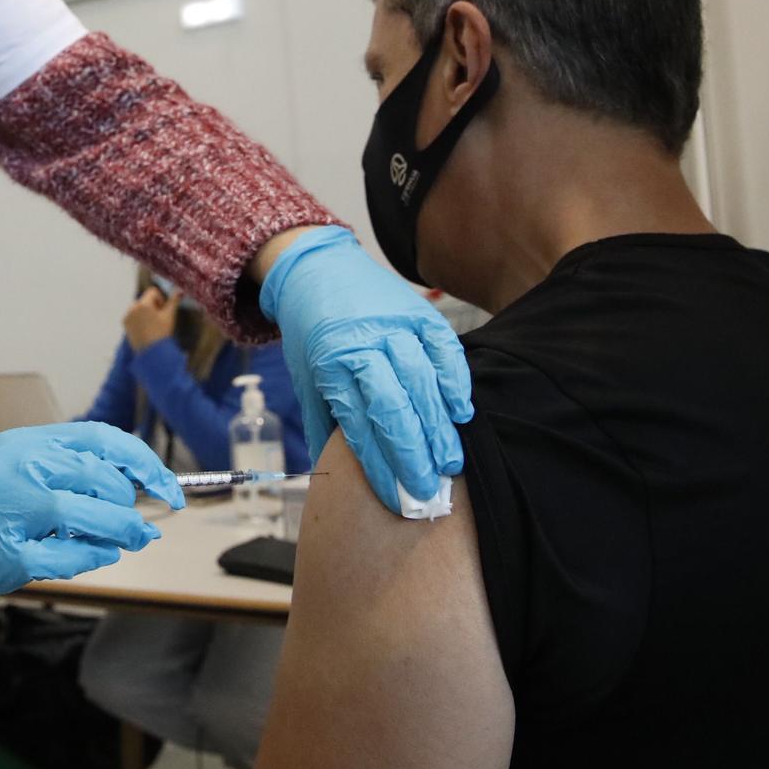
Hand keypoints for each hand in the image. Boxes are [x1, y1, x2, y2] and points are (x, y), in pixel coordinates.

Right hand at [0, 422, 185, 609]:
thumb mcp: (15, 467)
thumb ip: (67, 471)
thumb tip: (138, 492)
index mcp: (23, 442)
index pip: (100, 439)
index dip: (144, 463)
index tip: (169, 487)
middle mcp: (16, 469)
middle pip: (100, 480)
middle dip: (129, 506)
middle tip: (135, 523)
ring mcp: (9, 512)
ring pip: (89, 517)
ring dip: (120, 532)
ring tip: (128, 540)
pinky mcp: (5, 555)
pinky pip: (69, 558)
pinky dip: (93, 558)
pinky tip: (98, 556)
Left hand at [123, 286, 179, 351]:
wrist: (152, 353)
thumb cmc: (162, 333)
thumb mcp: (169, 316)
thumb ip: (174, 301)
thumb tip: (179, 290)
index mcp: (143, 304)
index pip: (152, 291)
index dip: (160, 299)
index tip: (163, 311)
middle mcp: (132, 307)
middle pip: (144, 299)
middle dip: (152, 306)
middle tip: (159, 319)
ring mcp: (127, 316)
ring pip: (138, 307)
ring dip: (145, 312)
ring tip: (152, 325)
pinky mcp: (124, 324)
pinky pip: (132, 315)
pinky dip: (138, 318)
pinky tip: (145, 329)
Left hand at [261, 226, 472, 510]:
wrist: (318, 270)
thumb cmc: (312, 334)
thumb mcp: (306, 376)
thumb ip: (322, 422)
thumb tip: (328, 476)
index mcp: (329, 366)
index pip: (358, 424)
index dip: (379, 464)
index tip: (396, 497)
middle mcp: (361, 344)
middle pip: (392, 405)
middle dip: (413, 454)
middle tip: (428, 490)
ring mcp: (392, 326)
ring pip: (420, 380)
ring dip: (438, 426)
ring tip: (450, 462)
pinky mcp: (418, 312)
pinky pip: (443, 348)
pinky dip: (455, 380)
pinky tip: (462, 412)